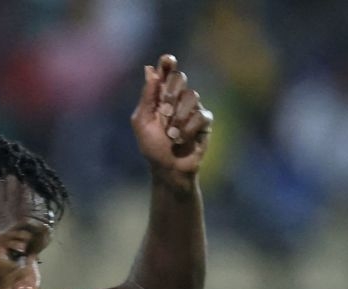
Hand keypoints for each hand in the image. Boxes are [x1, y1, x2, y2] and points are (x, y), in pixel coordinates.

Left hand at [131, 54, 210, 180]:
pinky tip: (181, 140)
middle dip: (171, 93)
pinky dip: (189, 128)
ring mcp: (192, 108)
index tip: (168, 60)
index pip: (166, 72)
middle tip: (164, 110)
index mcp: (160, 96)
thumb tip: (150, 69)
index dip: (167, 63)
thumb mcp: (142, 122)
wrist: (169, 169)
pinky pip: (201, 115)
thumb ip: (147, 96)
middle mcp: (177, 98)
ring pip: (192, 95)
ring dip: (179, 116)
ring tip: (171, 134)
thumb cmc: (152, 148)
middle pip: (180, 78)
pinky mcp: (205, 121)